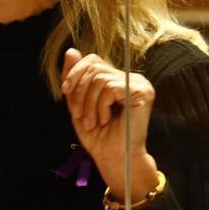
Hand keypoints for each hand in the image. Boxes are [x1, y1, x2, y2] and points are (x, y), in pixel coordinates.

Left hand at [61, 48, 157, 202]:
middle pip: (94, 67)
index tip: (66, 93)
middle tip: (80, 115)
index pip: (92, 60)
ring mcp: (138, 83)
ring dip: (88, 104)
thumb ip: (75, 79)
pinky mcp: (142, 92)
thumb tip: (71, 50)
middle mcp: (130, 77)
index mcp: (117, 79)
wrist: (114, 158)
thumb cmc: (98, 136)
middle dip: (79, 91)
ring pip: (99, 78)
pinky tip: (105, 120)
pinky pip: (109, 88)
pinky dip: (100, 106)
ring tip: (93, 122)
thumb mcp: (79, 103)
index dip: (75, 73)